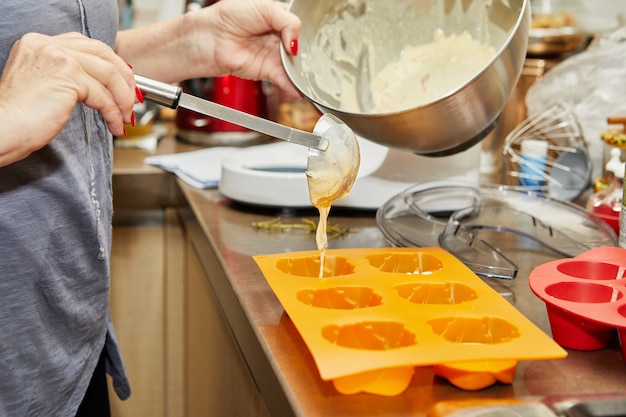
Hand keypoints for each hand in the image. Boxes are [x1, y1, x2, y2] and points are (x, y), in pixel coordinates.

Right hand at [0, 32, 135, 165]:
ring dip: (122, 99)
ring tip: (125, 117)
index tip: (124, 82)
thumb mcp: (45, 85)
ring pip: (108, 74)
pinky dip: (113, 112)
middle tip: (133, 99)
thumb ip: (68, 75)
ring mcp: (58, 57)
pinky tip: (114, 124)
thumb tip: (102, 85)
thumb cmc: (20, 116)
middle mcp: (47, 44)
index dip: (112, 64)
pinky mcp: (68, 76)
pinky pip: (103, 95)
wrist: (2, 129)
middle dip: (124, 78)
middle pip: (103, 53)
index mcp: (39, 43)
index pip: (88, 45)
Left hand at [186, 0, 301, 95]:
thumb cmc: (230, 16)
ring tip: (311, 72)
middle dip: (309, 53)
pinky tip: (300, 87)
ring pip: (295, 65)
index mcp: (280, 19)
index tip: (311, 35)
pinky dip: (293, 85)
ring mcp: (274, 55)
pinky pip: (284, 80)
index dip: (308, 31)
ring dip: (303, 71)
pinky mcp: (268, 71)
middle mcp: (279, 38)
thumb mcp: (264, 7)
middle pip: (302, 48)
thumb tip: (296, 42)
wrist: (212, 37)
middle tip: (313, 54)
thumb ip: (287, 21)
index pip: (302, 26)